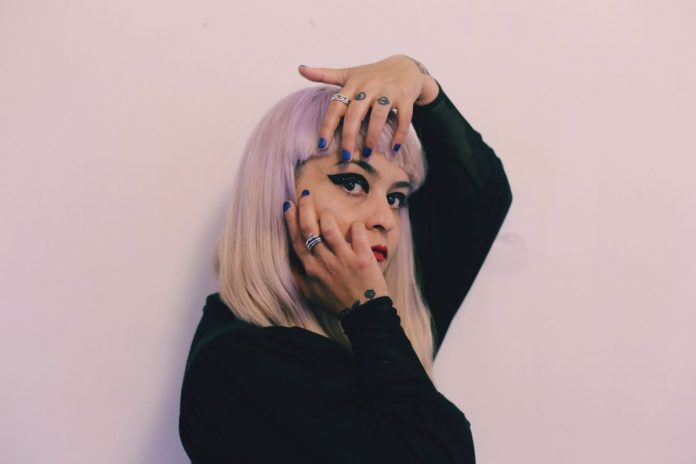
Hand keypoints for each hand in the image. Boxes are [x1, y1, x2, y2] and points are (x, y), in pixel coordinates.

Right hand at [283, 192, 389, 318]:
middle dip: (305, 207)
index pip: (296, 238)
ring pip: (330, 227)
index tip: (289, 204)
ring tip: (327, 211)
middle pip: (309, 228)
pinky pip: (357, 233)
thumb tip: (290, 260)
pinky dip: (355, 226)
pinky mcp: (362, 257)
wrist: (363, 314)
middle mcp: (323, 261)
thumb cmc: (337, 304)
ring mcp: (343, 258)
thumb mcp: (310, 294)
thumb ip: (299, 276)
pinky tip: (355, 225)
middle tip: (305, 193)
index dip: (291, 220)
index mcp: (310, 268)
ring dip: (327, 215)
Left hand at [297, 54, 438, 160]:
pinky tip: (393, 148)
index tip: (323, 144)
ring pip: (378, 116)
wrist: (405, 66)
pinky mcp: (405, 97)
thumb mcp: (348, 73)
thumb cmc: (372, 75)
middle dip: (349, 136)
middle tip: (346, 156)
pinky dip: (399, 134)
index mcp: (352, 84)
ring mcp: (388, 91)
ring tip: (367, 154)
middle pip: (355, 113)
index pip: (336, 106)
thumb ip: (324, 74)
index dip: (328, 125)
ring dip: (372, 137)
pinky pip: (403, 117)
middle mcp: (369, 86)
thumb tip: (300, 68)